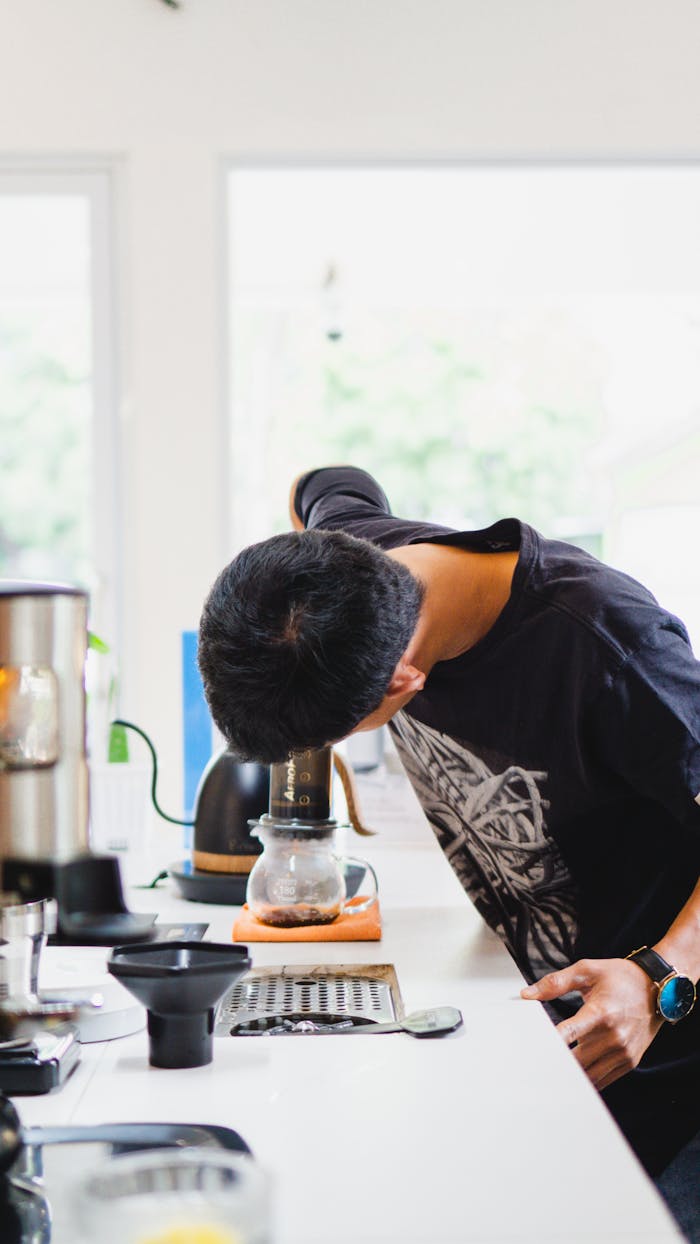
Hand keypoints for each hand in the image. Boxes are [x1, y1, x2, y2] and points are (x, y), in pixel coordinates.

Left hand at [520, 958, 663, 1090]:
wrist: (656, 988)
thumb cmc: (620, 977)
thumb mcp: (588, 971)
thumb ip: (556, 983)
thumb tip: (527, 995)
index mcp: (601, 1013)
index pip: (568, 1033)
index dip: (548, 1043)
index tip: (530, 1049)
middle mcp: (614, 1037)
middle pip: (576, 1061)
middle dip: (554, 1063)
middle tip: (531, 1066)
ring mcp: (623, 1052)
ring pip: (588, 1076)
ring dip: (569, 1076)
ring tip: (548, 1074)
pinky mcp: (629, 1062)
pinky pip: (603, 1080)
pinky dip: (587, 1080)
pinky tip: (571, 1076)